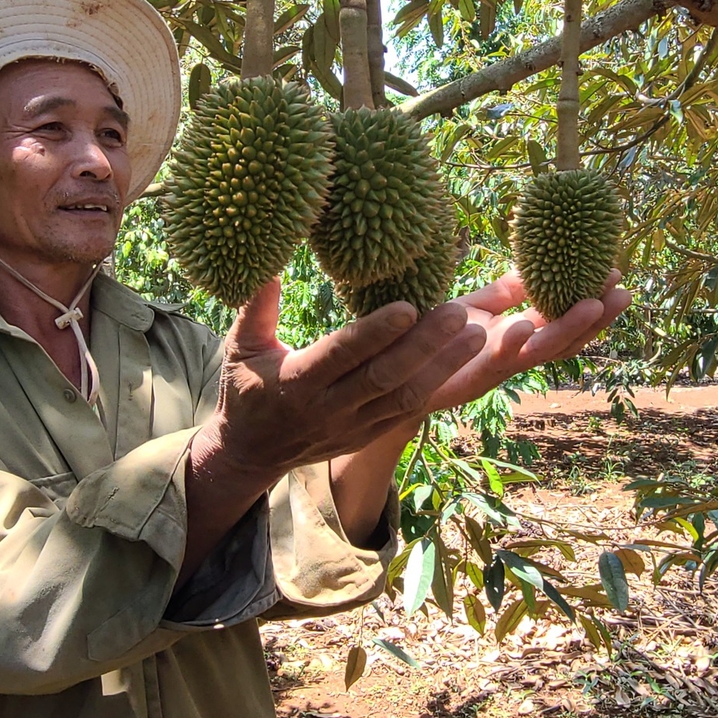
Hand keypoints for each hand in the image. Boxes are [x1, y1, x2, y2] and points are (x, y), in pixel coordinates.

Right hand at [188, 278, 487, 480]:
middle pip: (384, 376)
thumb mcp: (240, 347)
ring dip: (443, 367)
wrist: (252, 453)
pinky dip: (437, 386)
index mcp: (297, 382)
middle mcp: (329, 408)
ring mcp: (353, 426)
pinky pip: (409, 411)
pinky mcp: (369, 434)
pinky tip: (463, 361)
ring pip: (405, 396)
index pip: (341, 354)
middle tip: (459, 312)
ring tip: (477, 336)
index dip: (375, 332)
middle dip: (424, 345)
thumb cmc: (247, 389)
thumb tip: (268, 265)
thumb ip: (256, 308)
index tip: (407, 306)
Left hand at [412, 270, 631, 415]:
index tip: (616, 274)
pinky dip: (512, 345)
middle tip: (623, 292)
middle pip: (567, 340)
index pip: (565, 318)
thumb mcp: (471, 309)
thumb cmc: (429, 337)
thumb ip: (502, 294)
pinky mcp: (466, 377)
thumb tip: (533, 269)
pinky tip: (524, 326)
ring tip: (592, 305)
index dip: (591, 301)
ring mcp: (494, 370)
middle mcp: (514, 356)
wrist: (388, 370)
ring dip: (568, 330)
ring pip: (540, 353)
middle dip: (597, 319)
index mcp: (518, 337)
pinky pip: (494, 363)